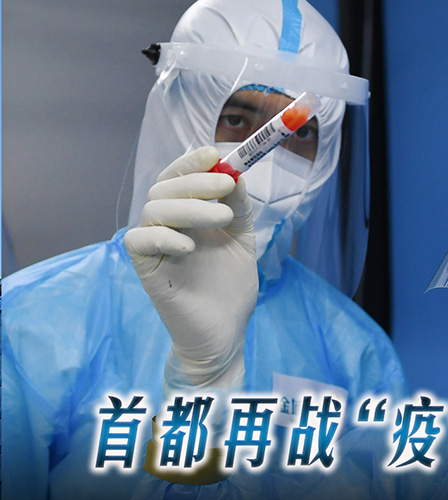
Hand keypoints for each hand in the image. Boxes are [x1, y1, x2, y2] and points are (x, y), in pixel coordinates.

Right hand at [124, 146, 256, 394]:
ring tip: (224, 218)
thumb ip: (239, 208)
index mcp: (188, 214)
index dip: (192, 163)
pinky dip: (164, 236)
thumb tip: (236, 174)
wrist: (226, 332)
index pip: (179, 177)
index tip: (214, 153)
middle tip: (225, 186)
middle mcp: (167, 225)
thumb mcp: (242, 239)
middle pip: (164, 187)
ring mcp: (154, 246)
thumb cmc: (231, 286)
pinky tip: (190, 245)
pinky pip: (140, 241)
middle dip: (195, 181)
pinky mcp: (145, 269)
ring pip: (154, 209)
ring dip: (190, 207)